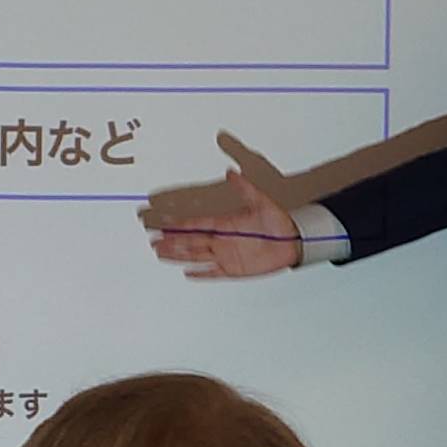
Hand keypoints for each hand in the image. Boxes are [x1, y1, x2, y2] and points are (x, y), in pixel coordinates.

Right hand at [149, 169, 300, 278]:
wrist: (293, 242)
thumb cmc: (277, 221)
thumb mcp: (261, 201)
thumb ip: (245, 188)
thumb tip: (232, 173)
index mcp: (224, 224)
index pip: (194, 223)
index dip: (178, 223)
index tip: (162, 221)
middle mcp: (221, 240)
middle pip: (189, 241)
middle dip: (170, 240)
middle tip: (152, 239)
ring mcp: (226, 255)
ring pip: (195, 256)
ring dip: (177, 255)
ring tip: (160, 252)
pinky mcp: (234, 269)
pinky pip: (213, 273)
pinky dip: (200, 274)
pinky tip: (187, 273)